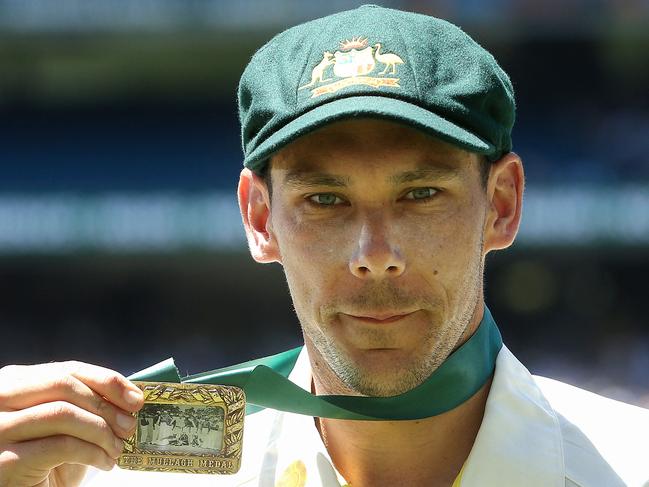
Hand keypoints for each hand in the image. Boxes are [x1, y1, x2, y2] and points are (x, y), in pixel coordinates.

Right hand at [0, 361, 143, 486]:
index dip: (106, 380)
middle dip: (105, 405)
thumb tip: (131, 394)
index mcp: (15, 382)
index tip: (135, 397)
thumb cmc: (45, 458)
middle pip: (63, 385)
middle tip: (130, 424)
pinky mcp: (4, 459)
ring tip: (117, 447)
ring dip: (101, 431)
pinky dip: (92, 453)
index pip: (67, 369)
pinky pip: (61, 445)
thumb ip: (86, 402)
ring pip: (62, 414)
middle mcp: (0, 398)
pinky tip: (104, 462)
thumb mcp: (65, 423)